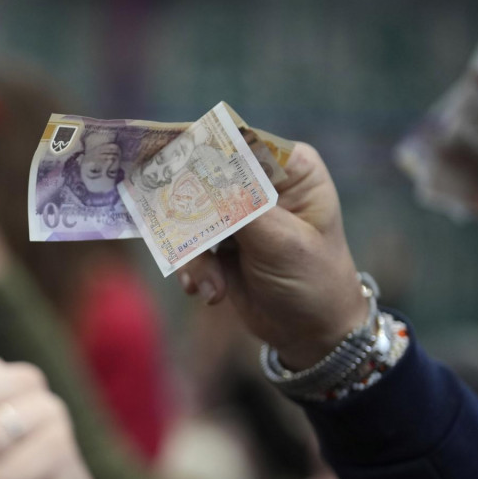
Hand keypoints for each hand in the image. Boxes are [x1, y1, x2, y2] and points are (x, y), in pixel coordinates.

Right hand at [177, 144, 368, 369]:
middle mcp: (260, 183)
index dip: (197, 152)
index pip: (234, 144)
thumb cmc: (313, 281)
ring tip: (212, 288)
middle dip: (192, 218)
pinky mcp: (220, 241)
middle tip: (187, 242)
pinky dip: (193, 270)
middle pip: (202, 177)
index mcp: (288, 168)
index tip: (164, 168)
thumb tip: (199, 169)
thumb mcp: (280, 241)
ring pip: (188, 215)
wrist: (312, 334)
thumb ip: (239, 204)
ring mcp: (237, 212)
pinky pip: (188, 244)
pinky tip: (210, 293)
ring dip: (195, 256)